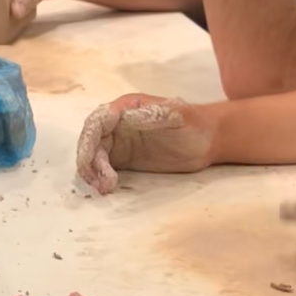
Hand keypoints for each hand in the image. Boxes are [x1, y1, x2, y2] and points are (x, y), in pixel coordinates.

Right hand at [76, 95, 216, 193]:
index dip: (89, 138)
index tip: (89, 158)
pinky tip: (106, 188)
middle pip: (92, 140)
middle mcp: (118, 123)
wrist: (207, 140)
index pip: (99, 121)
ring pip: (96, 155)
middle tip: (96, 180)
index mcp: (126, 108)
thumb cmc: (194, 122)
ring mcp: (120, 142)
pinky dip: (101, 177)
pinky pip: (105, 167)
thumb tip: (127, 116)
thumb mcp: (178, 115)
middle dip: (88, 160)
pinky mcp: (125, 159)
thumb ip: (155, 114)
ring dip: (93, 172)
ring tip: (104, 188)